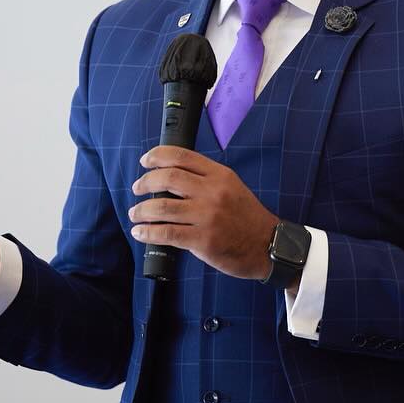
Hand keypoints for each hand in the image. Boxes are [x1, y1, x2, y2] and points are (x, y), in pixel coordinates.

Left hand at [128, 146, 277, 280]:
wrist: (268, 246)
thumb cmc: (247, 218)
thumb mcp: (232, 187)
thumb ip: (206, 179)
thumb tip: (170, 178)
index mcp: (219, 175)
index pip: (182, 156)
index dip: (157, 156)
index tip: (145, 161)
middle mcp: (213, 192)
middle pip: (167, 178)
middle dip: (145, 182)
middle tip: (137, 189)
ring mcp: (208, 216)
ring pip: (162, 207)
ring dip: (141, 210)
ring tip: (135, 213)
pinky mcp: (203, 240)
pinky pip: (167, 233)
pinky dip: (148, 232)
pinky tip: (141, 232)